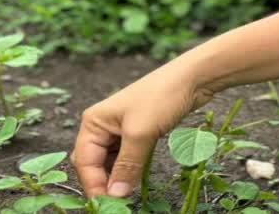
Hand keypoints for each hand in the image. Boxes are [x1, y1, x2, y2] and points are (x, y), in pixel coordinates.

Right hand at [73, 60, 218, 198]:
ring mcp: (121, 128)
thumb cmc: (162, 97)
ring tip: (127, 193)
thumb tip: (116, 194)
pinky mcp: (139, 130)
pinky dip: (131, 168)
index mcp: (94, 122)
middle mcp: (103, 125)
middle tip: (118, 201)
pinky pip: (128, 155)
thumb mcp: (141, 133)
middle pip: (95, 163)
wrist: (193, 77)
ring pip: (112, 161)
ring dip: (118, 177)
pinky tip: (136, 179)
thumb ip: (127, 165)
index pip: (85, 161)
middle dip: (103, 182)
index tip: (107, 204)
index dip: (94, 185)